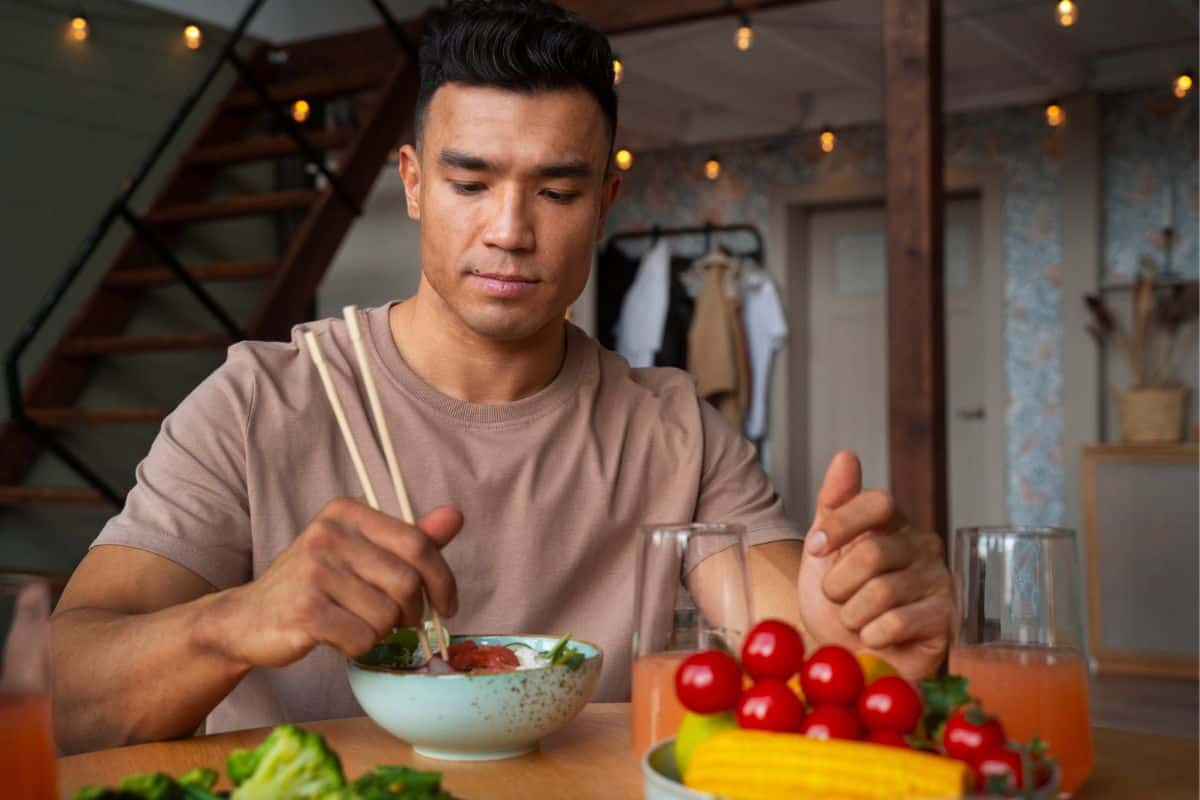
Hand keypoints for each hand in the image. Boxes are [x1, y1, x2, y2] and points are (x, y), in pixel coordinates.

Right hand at [207, 497, 461, 667]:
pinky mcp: (304, 610)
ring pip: (387, 615)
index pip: (418, 543)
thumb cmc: (314, 585)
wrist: (248, 618)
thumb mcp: (360, 552)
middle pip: (407, 582)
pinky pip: (362, 638)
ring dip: (381, 631)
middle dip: (413, 612)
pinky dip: (359, 646)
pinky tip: (338, 637)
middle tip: (400, 622)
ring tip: (356, 623)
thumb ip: (409, 538)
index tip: (448, 604)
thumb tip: (455, 516)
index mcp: (347, 513)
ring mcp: (314, 571)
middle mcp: (329, 534)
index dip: (443, 579)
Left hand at [796, 451, 953, 680]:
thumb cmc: (838, 602)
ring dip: (852, 614)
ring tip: (855, 621)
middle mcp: (922, 546)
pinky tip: (875, 638)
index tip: (815, 548)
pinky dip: (872, 636)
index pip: (878, 502)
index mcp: (893, 524)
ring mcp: (939, 581)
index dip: (841, 523)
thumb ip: (833, 505)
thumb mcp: (824, 552)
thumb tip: (846, 455)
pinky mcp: (945, 621)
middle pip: (872, 552)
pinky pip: (895, 623)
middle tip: (837, 597)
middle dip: (839, 583)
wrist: (849, 657)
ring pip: (881, 592)